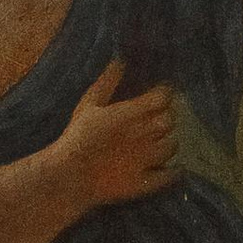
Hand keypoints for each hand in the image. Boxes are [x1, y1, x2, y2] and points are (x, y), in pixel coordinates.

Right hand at [52, 60, 176, 214]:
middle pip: (169, 120)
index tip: (159, 95)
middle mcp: (145, 134)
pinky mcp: (146, 181)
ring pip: (172, 145)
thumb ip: (106, 83)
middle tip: (155, 120)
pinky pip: (170, 174)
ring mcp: (148, 159)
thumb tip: (120, 61)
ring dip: (167, 142)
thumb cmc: (76, 138)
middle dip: (165, 117)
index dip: (163, 95)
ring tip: (158, 142)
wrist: (69, 176)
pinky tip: (168, 168)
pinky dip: (173, 171)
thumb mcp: (87, 105)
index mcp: (132, 113)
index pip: (163, 97)